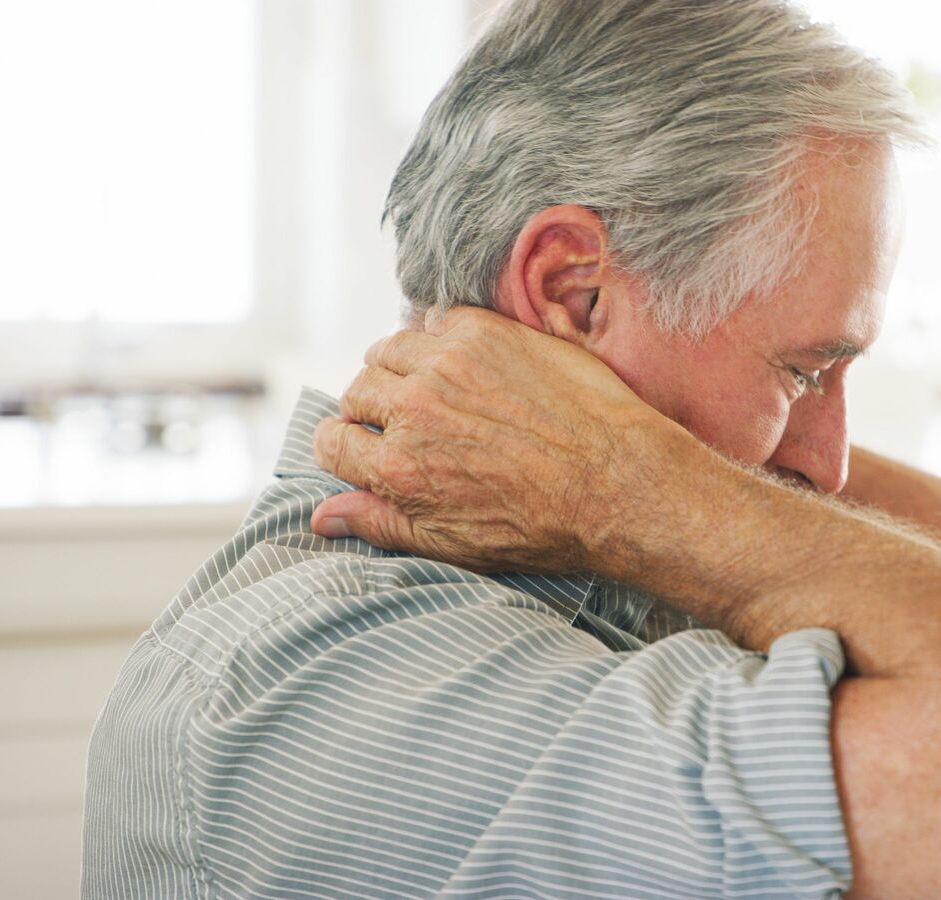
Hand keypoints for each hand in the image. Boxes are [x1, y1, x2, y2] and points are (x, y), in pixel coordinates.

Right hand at [310, 306, 682, 572]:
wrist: (619, 481)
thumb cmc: (543, 524)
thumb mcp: (453, 544)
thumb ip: (381, 524)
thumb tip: (321, 517)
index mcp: (398, 469)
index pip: (330, 442)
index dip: (345, 447)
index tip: (366, 448)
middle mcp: (414, 410)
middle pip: (356, 392)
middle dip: (372, 409)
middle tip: (409, 423)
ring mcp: (448, 363)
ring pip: (388, 349)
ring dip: (399, 367)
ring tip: (432, 389)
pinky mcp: (485, 331)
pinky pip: (436, 321)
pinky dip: (441, 338)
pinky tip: (468, 364)